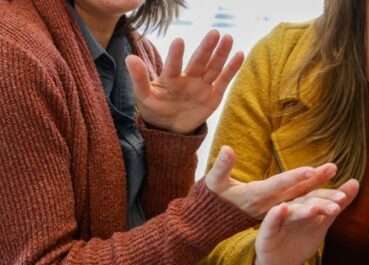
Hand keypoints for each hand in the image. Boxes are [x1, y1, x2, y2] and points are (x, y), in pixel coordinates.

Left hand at [126, 30, 243, 133]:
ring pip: (213, 67)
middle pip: (198, 62)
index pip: (173, 66)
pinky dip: (232, 68)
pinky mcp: (213, 94)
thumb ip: (139, 79)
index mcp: (170, 78)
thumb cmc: (155, 110)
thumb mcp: (143, 97)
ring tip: (228, 38)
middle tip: (214, 33)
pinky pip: (224, 80)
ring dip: (221, 54)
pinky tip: (239, 54)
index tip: (179, 42)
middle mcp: (188, 78)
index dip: (176, 55)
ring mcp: (202, 85)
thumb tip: (129, 58)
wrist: (170, 128)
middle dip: (206, 48)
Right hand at [205, 146, 337, 219]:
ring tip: (343, 200)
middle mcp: (269, 205)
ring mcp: (275, 210)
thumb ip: (221, 167)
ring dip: (322, 202)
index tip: (312, 170)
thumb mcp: (212, 182)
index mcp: (255, 196)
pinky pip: (301, 207)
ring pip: (302, 204)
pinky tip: (335, 199)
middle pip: (296, 197)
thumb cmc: (211, 199)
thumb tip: (227, 148)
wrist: (212, 223)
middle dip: (318, 194)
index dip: (294, 178)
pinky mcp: (278, 212)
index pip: (278, 185)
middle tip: (340, 195)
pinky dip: (316, 202)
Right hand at [253, 180, 359, 264]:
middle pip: (308, 202)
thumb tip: (355, 182)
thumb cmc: (300, 238)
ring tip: (314, 209)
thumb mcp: (321, 222)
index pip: (320, 197)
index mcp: (305, 204)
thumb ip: (337, 204)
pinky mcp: (266, 231)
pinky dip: (276, 214)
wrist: (277, 263)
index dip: (331, 196)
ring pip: (292, 212)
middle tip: (337, 205)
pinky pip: (271, 222)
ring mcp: (279, 219)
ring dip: (303, 209)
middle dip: (322, 203)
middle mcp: (292, 208)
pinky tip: (282, 208)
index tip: (344, 197)